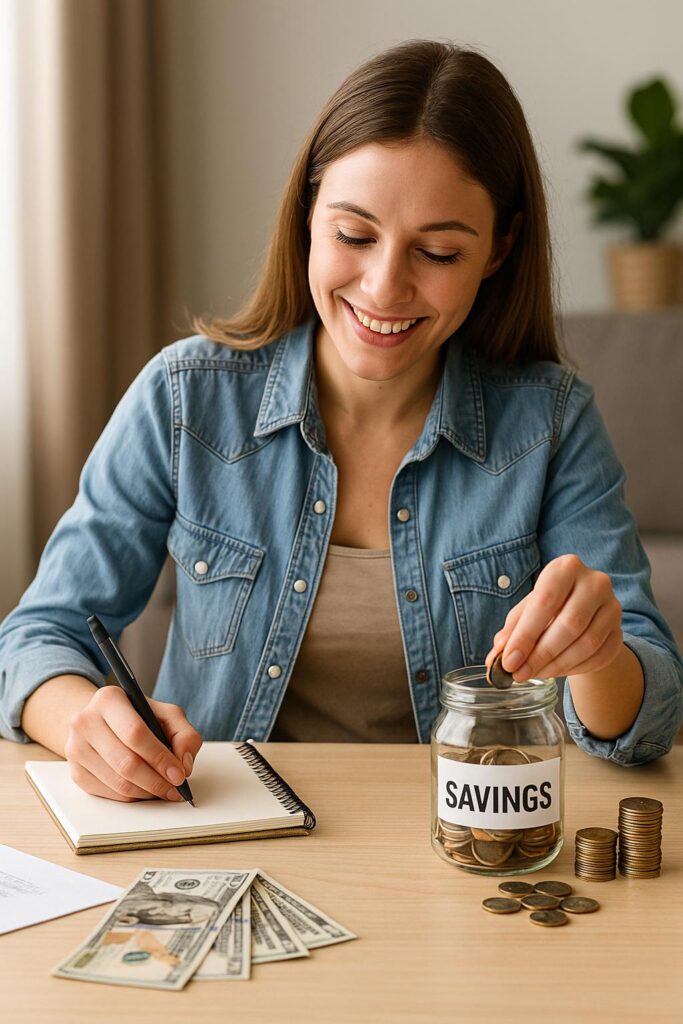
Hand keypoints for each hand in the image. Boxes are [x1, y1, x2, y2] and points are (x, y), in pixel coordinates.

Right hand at [64, 686, 202, 801]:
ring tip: (164, 790)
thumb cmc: (137, 717)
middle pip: (125, 762)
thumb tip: (184, 764)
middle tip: (175, 788)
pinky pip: (109, 794)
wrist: (101, 721)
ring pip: (118, 783)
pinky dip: (132, 797)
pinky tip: (145, 790)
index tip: (179, 774)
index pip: (135, 733)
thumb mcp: (166, 714)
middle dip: (156, 781)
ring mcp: (75, 748)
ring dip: (147, 792)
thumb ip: (184, 734)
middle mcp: (85, 721)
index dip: (160, 758)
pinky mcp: (75, 772)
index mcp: (108, 699)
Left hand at [484, 553, 622, 682]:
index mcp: (566, 567)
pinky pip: (600, 656)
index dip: (526, 634)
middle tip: (519, 673)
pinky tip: (556, 672)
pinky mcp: (619, 631)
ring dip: (557, 664)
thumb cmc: (548, 608)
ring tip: (535, 673)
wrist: (583, 612)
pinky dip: (575, 669)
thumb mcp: (525, 612)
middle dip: (541, 654)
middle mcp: (595, 582)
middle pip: (569, 624)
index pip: (545, 601)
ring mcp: (612, 607)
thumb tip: (496, 659)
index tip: (509, 660)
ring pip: (587, 643)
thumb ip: (511, 632)